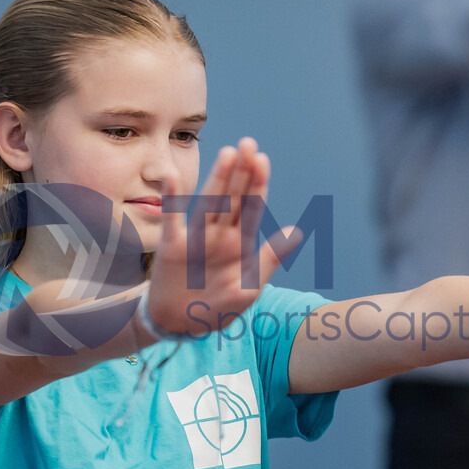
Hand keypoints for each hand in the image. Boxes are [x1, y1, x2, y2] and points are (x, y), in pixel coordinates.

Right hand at [147, 137, 303, 334]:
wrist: (179, 324)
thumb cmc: (218, 307)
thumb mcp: (249, 287)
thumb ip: (270, 258)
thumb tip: (297, 231)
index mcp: (241, 243)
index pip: (252, 207)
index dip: (258, 184)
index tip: (262, 160)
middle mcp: (219, 235)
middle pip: (233, 198)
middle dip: (242, 172)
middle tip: (249, 144)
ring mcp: (196, 238)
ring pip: (209, 203)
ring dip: (218, 178)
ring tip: (228, 154)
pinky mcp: (171, 246)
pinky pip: (172, 219)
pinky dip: (172, 199)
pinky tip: (172, 177)